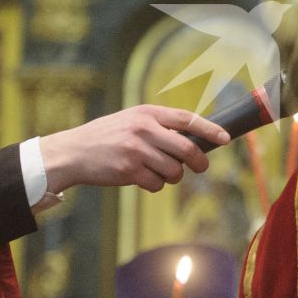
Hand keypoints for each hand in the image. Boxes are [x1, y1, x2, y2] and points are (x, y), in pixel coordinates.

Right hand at [39, 105, 224, 194]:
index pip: (187, 119)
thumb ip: (159, 126)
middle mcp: (143, 129)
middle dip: (199, 162)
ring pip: (174, 170)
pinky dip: (154, 185)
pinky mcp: (129, 170)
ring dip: (171, 176)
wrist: (73, 152)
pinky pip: (157, 184)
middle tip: (200, 167)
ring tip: (156, 170)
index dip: (210, 130)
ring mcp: (136, 150)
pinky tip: (140, 178)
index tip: (225, 138)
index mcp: (147, 113)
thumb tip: (195, 139)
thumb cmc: (106, 137)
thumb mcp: (131, 120)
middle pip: (188, 149)